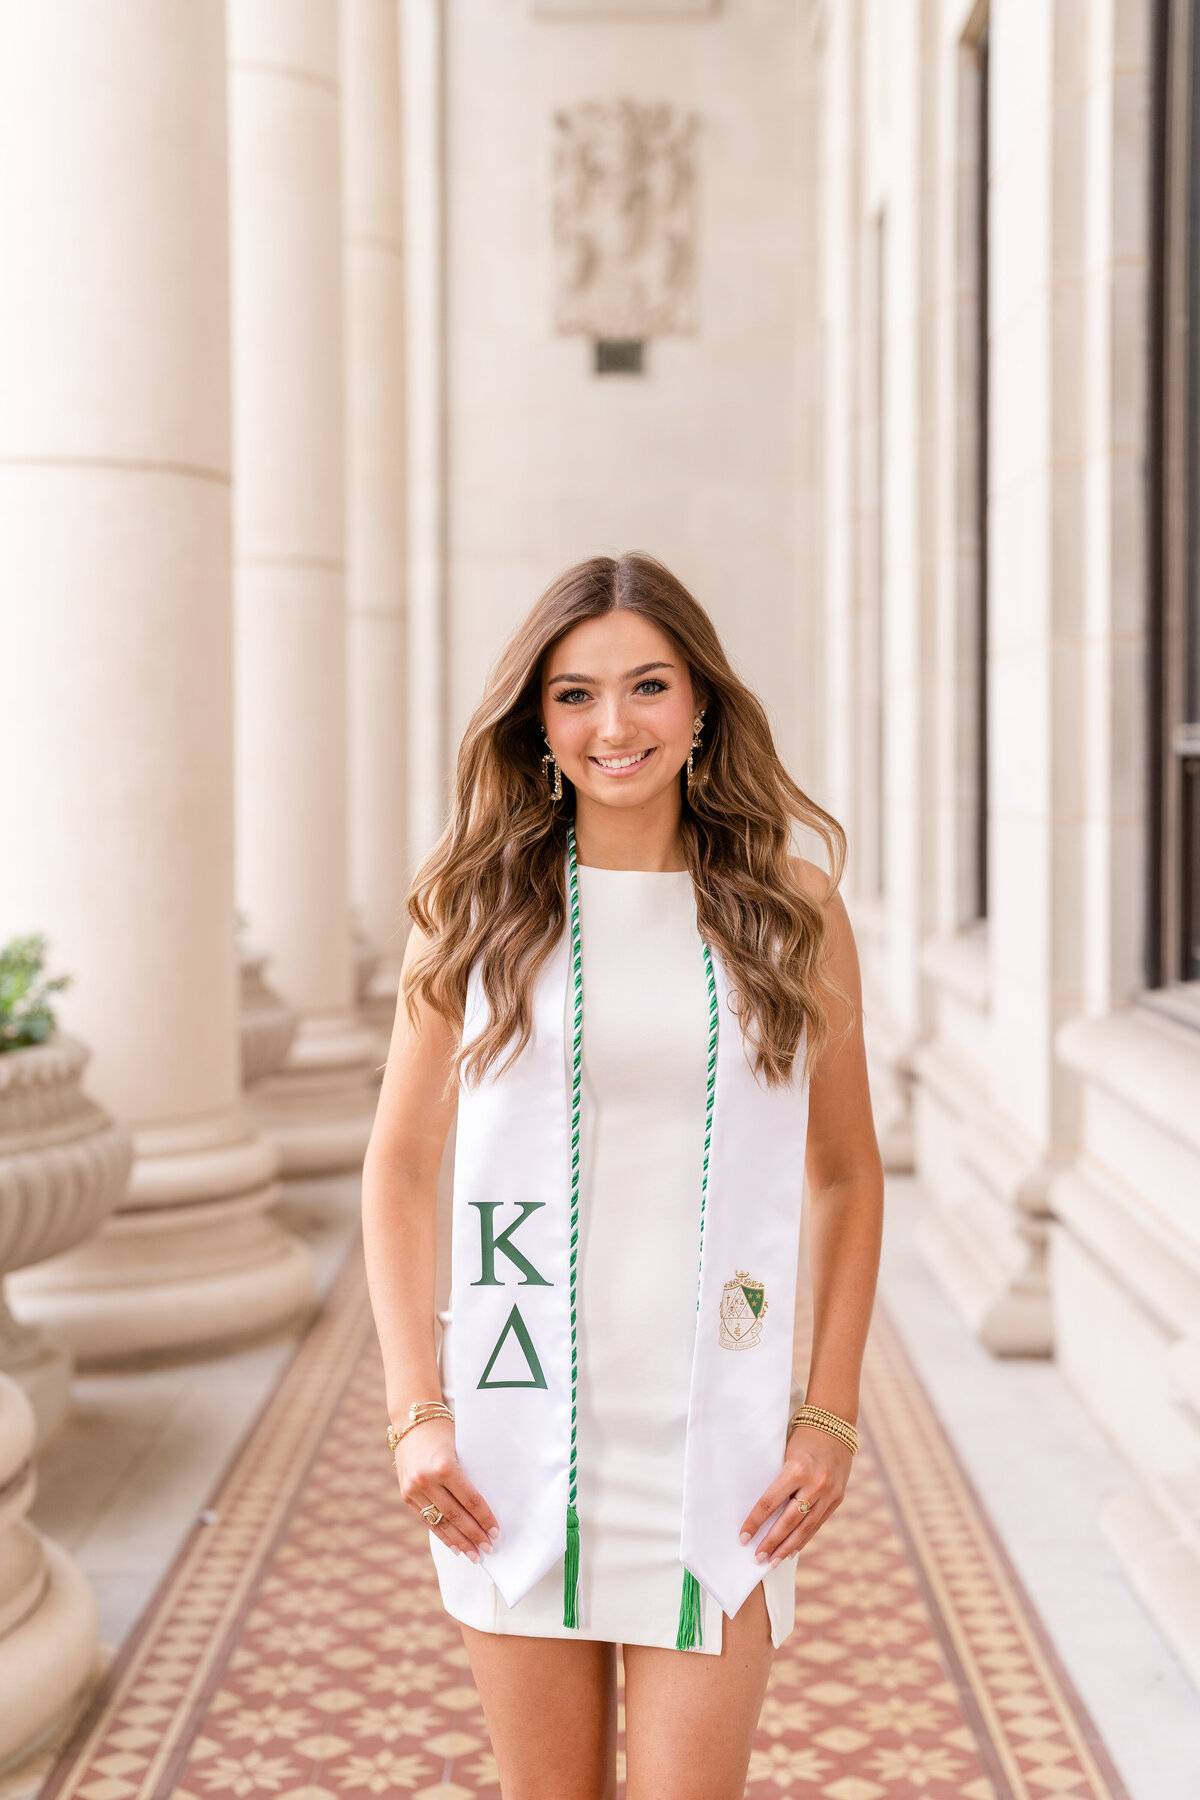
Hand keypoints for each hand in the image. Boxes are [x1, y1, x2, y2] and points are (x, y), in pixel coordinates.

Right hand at [394, 1417, 499, 1562]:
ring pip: (441, 1522)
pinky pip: (427, 1520)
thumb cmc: (444, 1432)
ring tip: (473, 1555)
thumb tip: (488, 1508)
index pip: (470, 1500)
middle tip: (488, 1549)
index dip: (485, 1519)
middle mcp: (426, 1480)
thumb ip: (469, 1476)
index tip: (496, 1532)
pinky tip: (455, 1546)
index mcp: (444, 1466)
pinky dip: (442, 1535)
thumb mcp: (461, 1449)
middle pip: (456, 1516)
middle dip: (474, 1535)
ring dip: (459, 1541)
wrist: (411, 1422)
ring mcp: (413, 1489)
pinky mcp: (406, 1495)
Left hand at [739, 1425, 852, 1566]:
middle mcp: (814, 1484)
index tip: (743, 1537)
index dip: (755, 1522)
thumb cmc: (802, 1437)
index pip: (770, 1503)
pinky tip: (793, 1549)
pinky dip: (804, 1538)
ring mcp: (829, 1493)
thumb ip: (778, 1481)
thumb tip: (761, 1511)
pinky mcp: (838, 1498)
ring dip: (787, 1547)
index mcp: (796, 1469)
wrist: (835, 1425)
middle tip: (757, 1558)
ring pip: (805, 1528)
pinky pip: (818, 1523)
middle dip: (771, 1543)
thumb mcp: (785, 1454)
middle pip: (788, 1521)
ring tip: (773, 1561)